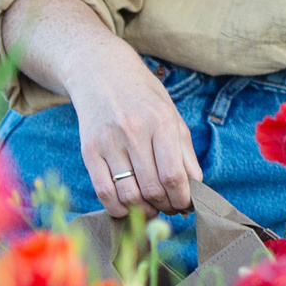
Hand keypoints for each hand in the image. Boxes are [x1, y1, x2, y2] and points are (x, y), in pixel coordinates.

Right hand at [70, 54, 200, 216]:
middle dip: (165, 206)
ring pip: (128, 195)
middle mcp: (134, 132)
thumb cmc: (143, 98)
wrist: (101, 74)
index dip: (182, 199)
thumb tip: (196, 190)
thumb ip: (185, 153)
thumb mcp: (172, 116)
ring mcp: (109, 142)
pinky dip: (117, 208)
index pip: (173, 175)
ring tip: (152, 209)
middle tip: (170, 209)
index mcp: (161, 122)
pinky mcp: (89, 151)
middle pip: (152, 188)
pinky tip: (128, 207)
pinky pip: (103, 192)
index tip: (186, 206)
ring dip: (143, 211)